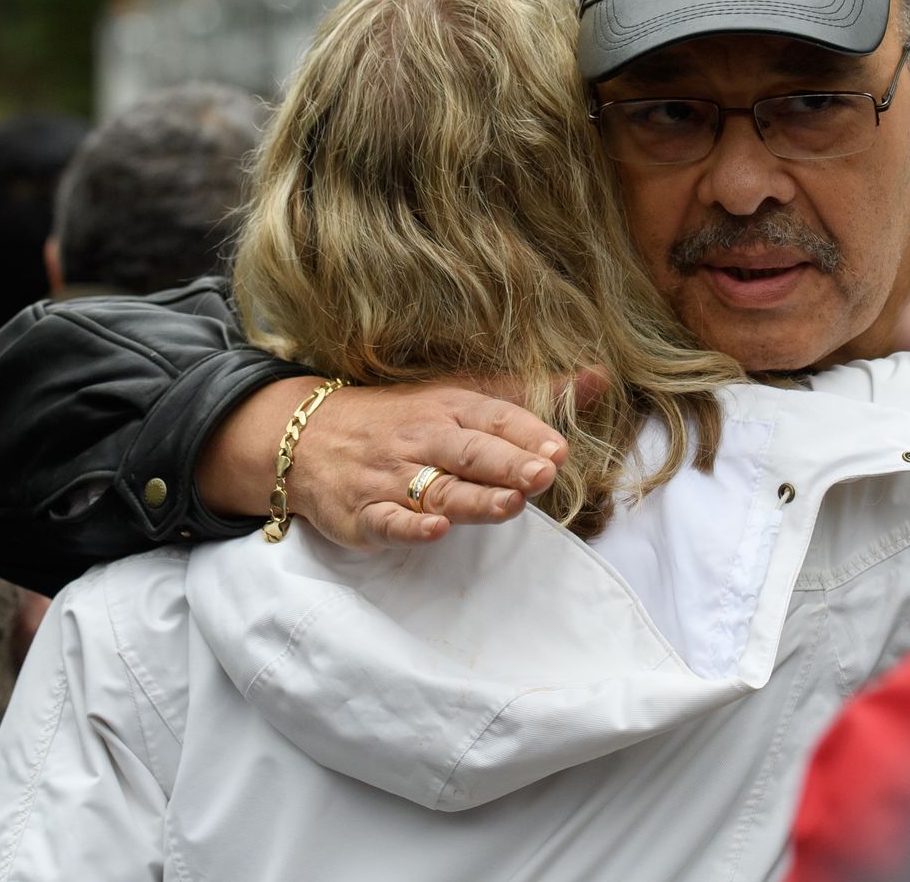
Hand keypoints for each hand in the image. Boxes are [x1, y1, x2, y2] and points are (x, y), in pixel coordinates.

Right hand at [196, 376, 578, 549]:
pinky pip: (390, 521)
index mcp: (446, 408)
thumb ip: (527, 395)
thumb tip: (600, 379)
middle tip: (545, 473)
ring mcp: (392, 478)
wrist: (310, 438)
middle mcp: (421, 439)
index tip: (559, 448)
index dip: (526, 432)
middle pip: (469, 451)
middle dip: (508, 462)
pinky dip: (412, 527)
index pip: (491, 416)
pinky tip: (437, 530)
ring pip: (439, 490)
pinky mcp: (366, 514)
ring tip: (513, 503)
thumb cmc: (400, 419)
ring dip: (476, 498)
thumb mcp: (458, 396)